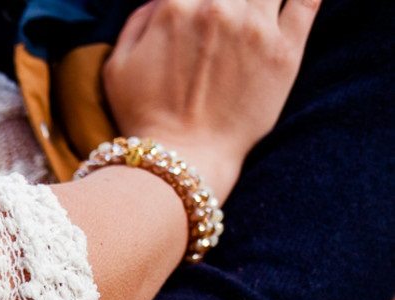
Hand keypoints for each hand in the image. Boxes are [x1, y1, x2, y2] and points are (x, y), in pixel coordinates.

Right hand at [103, 0, 317, 199]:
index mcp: (176, 6)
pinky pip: (306, 1)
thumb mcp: (117, 66)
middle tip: (224, 20)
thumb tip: (162, 0)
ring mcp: (256, 27)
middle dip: (226, 0)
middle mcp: (218, 7)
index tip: (200, 10)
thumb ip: (140, 19)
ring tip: (250, 15)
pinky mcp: (286, 49)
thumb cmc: (144, 116)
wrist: (182, 158)